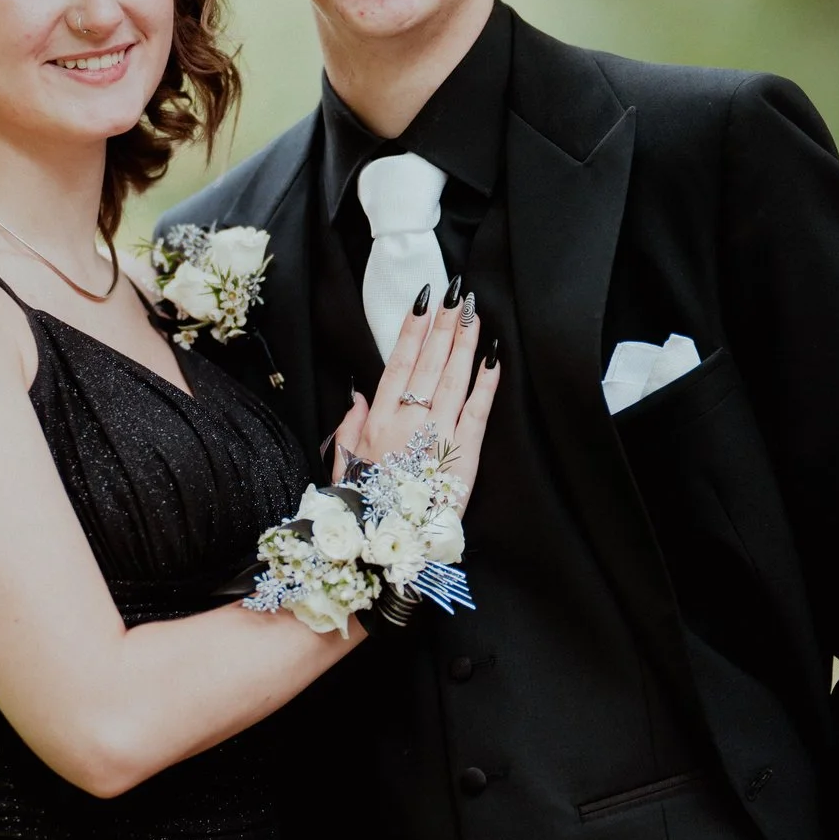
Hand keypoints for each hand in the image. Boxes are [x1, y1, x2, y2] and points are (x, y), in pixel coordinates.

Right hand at [328, 284, 498, 505]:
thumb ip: (350, 426)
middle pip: (431, 362)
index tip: (423, 303)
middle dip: (445, 324)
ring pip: (455, 378)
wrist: (386, 546)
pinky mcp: (464, 454)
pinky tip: (493, 358)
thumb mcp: (345, 464)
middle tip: (457, 293)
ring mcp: (438, 435)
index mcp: (379, 421)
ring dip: (465, 343)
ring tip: (474, 314)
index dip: (412, 330)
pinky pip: (478, 411)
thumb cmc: (365, 506)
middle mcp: (409, 421)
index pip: (399, 363)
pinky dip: (486, 384)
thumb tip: (357, 395)